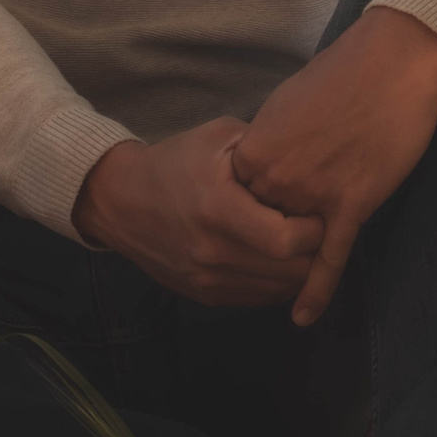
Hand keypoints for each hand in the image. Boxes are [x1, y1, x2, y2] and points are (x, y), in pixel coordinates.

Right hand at [72, 118, 324, 304]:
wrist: (121, 201)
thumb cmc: (174, 163)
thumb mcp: (217, 137)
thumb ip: (266, 147)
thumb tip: (310, 164)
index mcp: (217, 210)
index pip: (289, 240)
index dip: (314, 229)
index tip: (315, 209)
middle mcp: (213, 254)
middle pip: (292, 272)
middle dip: (315, 251)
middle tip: (314, 226)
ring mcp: (209, 281)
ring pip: (281, 291)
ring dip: (299, 269)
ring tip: (297, 241)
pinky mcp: (207, 296)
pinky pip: (261, 299)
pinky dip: (278, 281)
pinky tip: (274, 256)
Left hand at [232, 6, 436, 326]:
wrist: (390, 66)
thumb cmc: (338, 79)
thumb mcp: (281, 110)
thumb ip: (264, 147)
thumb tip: (253, 168)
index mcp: (251, 152)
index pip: (234, 203)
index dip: (244, 215)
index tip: (241, 227)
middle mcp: (274, 178)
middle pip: (259, 230)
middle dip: (262, 244)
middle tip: (256, 260)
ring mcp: (310, 195)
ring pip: (292, 248)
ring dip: (288, 265)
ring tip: (277, 285)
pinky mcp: (350, 206)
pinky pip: (329, 259)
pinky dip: (315, 290)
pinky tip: (303, 317)